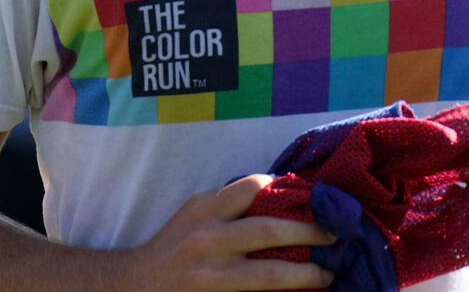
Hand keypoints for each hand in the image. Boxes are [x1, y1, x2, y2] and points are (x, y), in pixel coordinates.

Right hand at [126, 174, 335, 290]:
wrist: (133, 287)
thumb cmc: (174, 247)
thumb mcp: (195, 215)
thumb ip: (229, 206)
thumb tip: (283, 196)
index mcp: (204, 209)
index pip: (253, 187)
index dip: (287, 191)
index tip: (312, 200)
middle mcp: (206, 239)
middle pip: (270, 230)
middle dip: (310, 232)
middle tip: (335, 235)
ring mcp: (209, 275)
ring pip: (270, 273)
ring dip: (306, 273)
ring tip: (327, 273)